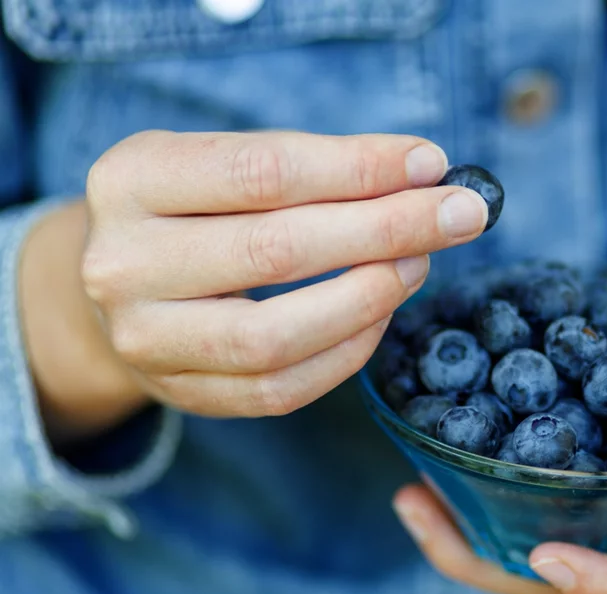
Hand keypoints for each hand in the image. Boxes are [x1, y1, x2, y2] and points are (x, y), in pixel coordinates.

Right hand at [23, 130, 487, 443]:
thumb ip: (316, 167)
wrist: (123, 284)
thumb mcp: (229, 162)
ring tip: (419, 263)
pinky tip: (383, 313)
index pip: (265, 171)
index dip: (359, 168)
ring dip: (370, 297)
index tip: (432, 164)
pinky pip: (282, 388)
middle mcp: (122, 263)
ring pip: (277, 334)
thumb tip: (426, 175)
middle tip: (460, 215)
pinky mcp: (181, 393)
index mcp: (131, 179)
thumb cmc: (198, 209)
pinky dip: (348, 351)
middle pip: (277, 250)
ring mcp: (145, 339)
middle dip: (387, 229)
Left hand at [392, 315, 606, 593]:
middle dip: (495, 565)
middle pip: (571, 590)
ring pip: (540, 555)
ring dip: (471, 534)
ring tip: (411, 493)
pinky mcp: (598, 488)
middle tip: (424, 511)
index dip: (604, 589)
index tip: (549, 558)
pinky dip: (487, 491)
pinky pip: (536, 507)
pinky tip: (441, 457)